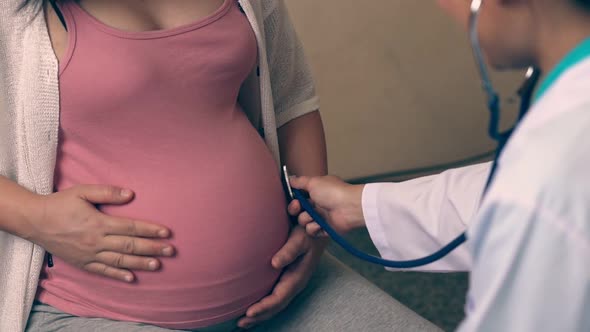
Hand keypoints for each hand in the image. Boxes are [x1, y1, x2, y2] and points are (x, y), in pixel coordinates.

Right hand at [26, 185, 174, 281]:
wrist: (35, 221)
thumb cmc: (61, 203)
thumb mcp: (83, 191)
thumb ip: (107, 192)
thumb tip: (130, 194)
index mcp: (99, 223)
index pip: (131, 228)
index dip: (150, 230)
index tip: (167, 233)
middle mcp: (96, 241)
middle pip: (130, 245)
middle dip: (152, 248)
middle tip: (171, 250)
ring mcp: (89, 254)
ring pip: (120, 260)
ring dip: (140, 263)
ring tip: (158, 264)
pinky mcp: (82, 263)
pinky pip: (103, 271)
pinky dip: (118, 275)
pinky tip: (132, 278)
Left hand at [238, 226, 325, 328]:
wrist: (317, 230)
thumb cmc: (306, 233)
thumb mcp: (300, 239)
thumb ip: (289, 251)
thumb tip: (275, 263)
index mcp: (297, 277)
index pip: (279, 298)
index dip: (264, 307)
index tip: (249, 312)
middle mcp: (294, 284)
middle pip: (276, 306)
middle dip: (259, 316)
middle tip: (240, 323)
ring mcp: (291, 283)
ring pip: (275, 304)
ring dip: (260, 314)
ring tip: (243, 322)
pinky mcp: (287, 279)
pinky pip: (275, 296)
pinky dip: (264, 305)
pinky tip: (252, 307)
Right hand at [287, 175, 365, 236]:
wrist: (349, 207)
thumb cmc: (333, 192)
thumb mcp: (313, 182)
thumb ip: (300, 181)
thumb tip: (290, 179)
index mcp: (316, 192)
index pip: (299, 197)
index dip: (293, 199)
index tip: (293, 198)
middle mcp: (318, 204)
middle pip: (298, 210)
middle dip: (295, 209)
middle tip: (298, 207)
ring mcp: (321, 217)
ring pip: (303, 221)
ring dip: (305, 218)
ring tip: (314, 215)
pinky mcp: (324, 229)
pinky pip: (311, 231)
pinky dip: (314, 228)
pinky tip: (320, 224)